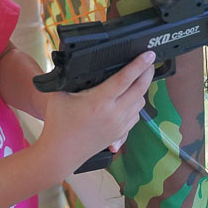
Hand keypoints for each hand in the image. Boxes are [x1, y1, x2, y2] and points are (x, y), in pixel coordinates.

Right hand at [36, 51, 155, 175]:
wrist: (61, 153)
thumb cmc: (58, 123)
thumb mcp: (59, 95)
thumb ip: (69, 77)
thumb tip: (74, 62)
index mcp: (99, 101)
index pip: (124, 79)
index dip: (138, 65)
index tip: (149, 54)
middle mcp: (113, 114)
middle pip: (139, 89)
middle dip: (147, 73)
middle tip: (149, 62)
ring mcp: (119, 125)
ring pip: (140, 103)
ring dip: (142, 89)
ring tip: (138, 78)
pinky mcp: (120, 133)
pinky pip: (136, 115)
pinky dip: (136, 104)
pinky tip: (130, 98)